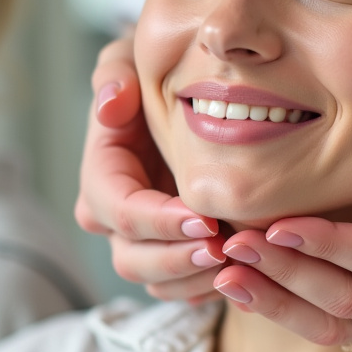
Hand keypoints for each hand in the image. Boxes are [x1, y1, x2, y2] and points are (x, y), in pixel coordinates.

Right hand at [74, 36, 225, 301]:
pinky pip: (187, 292)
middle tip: (226, 250)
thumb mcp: (132, 59)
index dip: (159, 221)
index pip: (120, 212)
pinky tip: (249, 272)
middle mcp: (114, 219)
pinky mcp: (175, 258)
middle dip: (179, 260)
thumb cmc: (159, 74)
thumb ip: (116, 73)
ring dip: (200, 280)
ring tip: (242, 265)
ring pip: (160, 284)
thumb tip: (111, 106)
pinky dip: (215, 287)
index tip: (205, 219)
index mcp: (102, 176)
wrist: (197, 100)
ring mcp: (144, 243)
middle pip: (133, 260)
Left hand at [210, 119, 351, 346]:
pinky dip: (287, 312)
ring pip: (336, 327)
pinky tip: (243, 287)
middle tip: (233, 244)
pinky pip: (335, 331)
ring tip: (223, 273)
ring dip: (276, 303)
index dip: (328, 245)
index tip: (276, 225)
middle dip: (286, 276)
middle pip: (350, 302)